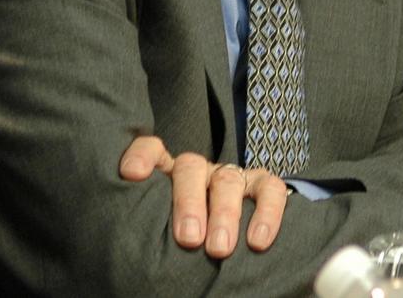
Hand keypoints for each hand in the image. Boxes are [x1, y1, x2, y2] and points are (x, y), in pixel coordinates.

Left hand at [119, 135, 289, 256]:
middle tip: (189, 239)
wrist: (226, 244)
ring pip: (228, 180)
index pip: (153, 150)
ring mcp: (232, 176)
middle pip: (191, 169)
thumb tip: (138, 251)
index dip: (142, 156)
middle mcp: (199, 171)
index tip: (132, 173)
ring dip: (225, 214)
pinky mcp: (263, 185)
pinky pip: (271, 190)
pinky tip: (258, 240)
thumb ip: (153, 229)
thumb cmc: (187, 239)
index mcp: (168, 177)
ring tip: (220, 249)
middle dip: (190, 203)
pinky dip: (267, 213)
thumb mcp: (165, 230)